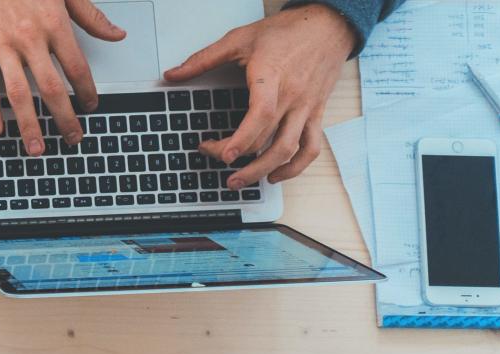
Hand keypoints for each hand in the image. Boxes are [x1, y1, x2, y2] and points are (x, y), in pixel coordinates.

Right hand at [0, 0, 125, 154]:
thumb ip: (91, 16)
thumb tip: (117, 34)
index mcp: (54, 24)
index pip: (77, 67)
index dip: (87, 91)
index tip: (91, 106)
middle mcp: (29, 37)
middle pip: (52, 87)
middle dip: (64, 118)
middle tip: (72, 137)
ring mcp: (1, 44)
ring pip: (19, 92)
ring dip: (29, 124)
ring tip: (37, 147)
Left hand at [165, 4, 356, 187]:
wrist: (327, 26)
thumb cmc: (286, 31)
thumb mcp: (239, 38)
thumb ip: (203, 59)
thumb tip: (172, 74)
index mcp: (272, 77)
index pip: (261, 115)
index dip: (242, 139)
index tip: (223, 154)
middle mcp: (292, 97)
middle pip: (268, 139)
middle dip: (238, 157)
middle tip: (213, 158)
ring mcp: (306, 108)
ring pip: (290, 149)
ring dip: (264, 170)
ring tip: (240, 181)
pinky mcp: (316, 113)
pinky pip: (311, 147)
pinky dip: (295, 167)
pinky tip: (276, 174)